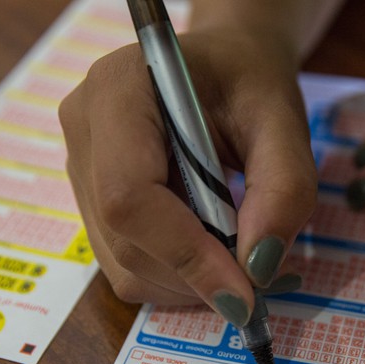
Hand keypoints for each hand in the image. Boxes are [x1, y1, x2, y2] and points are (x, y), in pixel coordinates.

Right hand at [59, 29, 315, 325]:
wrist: (223, 69)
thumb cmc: (250, 83)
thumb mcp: (284, 122)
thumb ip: (283, 189)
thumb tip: (257, 268)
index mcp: (118, 89)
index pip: (128, 195)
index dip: (185, 254)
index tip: (245, 293)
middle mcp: (83, 129)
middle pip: (124, 238)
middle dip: (195, 274)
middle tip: (257, 278)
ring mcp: (79, 167)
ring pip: (122, 263)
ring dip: (188, 281)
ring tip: (238, 256)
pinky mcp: (90, 200)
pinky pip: (125, 265)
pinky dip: (176, 278)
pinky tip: (210, 252)